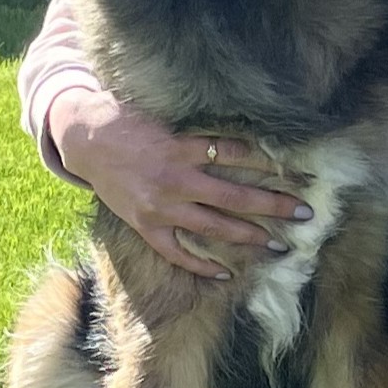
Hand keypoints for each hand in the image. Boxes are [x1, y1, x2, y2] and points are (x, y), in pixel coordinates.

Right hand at [47, 89, 311, 279]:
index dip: (268, 161)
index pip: (234, 154)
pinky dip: (202, 265)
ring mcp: (160, 207)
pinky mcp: (146, 226)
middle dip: (273, 205)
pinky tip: (227, 273)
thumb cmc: (127, 119)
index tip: (297, 169)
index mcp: (181, 147)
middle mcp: (175, 179)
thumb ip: (200, 126)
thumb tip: (244, 126)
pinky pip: (178, 253)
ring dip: (249, 237)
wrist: (83, 139)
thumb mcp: (164, 113)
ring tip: (279, 245)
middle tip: (305, 213)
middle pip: (235, 196)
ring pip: (214, 227)